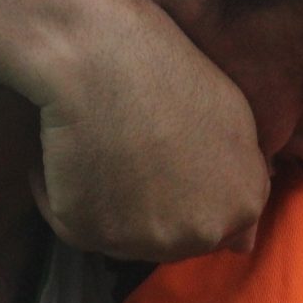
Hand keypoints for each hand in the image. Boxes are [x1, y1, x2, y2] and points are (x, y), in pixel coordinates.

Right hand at [29, 0, 269, 261]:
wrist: (101, 57)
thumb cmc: (168, 71)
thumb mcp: (235, 121)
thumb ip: (242, 179)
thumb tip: (244, 245)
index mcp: (242, 204)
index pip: (215, 225)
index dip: (182, 192)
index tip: (158, 164)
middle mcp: (200, 233)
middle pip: (166, 237)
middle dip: (145, 206)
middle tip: (123, 155)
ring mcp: (146, 240)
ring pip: (117, 236)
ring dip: (103, 203)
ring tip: (94, 149)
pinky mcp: (89, 234)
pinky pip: (68, 223)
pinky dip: (58, 194)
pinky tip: (64, 152)